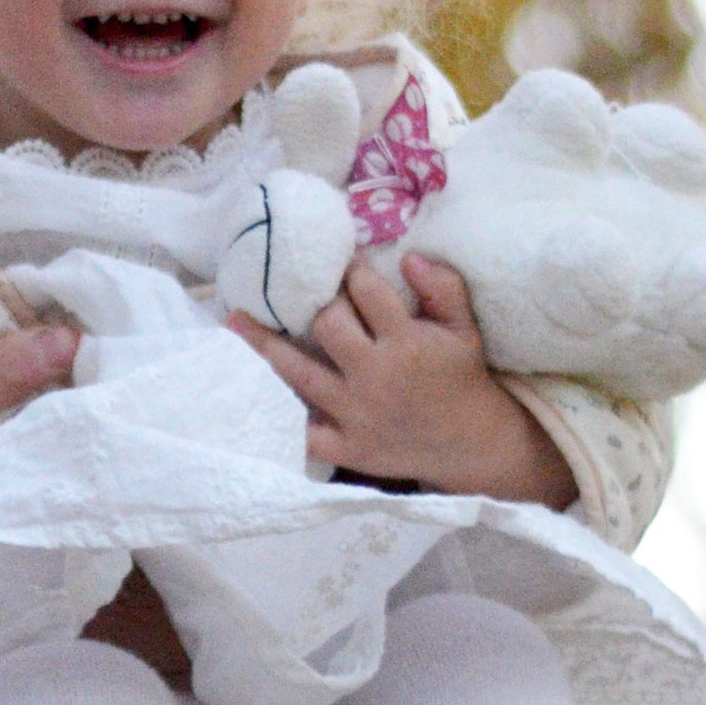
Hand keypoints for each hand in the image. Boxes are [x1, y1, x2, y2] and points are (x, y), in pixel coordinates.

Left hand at [227, 255, 576, 506]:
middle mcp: (376, 375)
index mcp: (406, 341)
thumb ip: (444, 288)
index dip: (350, 270)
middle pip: (325, 325)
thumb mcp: (464, 329)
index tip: (336, 259)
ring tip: (234, 320)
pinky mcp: (348, 448)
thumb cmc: (462, 379)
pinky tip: (250, 395)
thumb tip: (408, 256)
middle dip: (313, 302)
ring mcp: (357, 413)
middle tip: (295, 288)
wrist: (471, 445)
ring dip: (264, 346)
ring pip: (299, 373)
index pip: (365, 291)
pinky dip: (280, 418)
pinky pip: (304, 434)